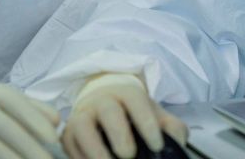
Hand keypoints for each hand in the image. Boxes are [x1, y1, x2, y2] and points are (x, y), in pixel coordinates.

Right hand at [62, 73, 187, 158]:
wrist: (104, 104)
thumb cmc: (134, 114)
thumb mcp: (155, 115)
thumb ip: (171, 128)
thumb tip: (176, 142)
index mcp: (126, 92)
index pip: (135, 100)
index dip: (147, 122)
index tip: (157, 145)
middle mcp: (101, 100)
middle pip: (108, 110)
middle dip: (119, 133)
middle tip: (129, 155)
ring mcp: (82, 115)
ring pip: (81, 125)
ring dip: (93, 147)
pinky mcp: (68, 133)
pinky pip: (68, 143)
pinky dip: (79, 157)